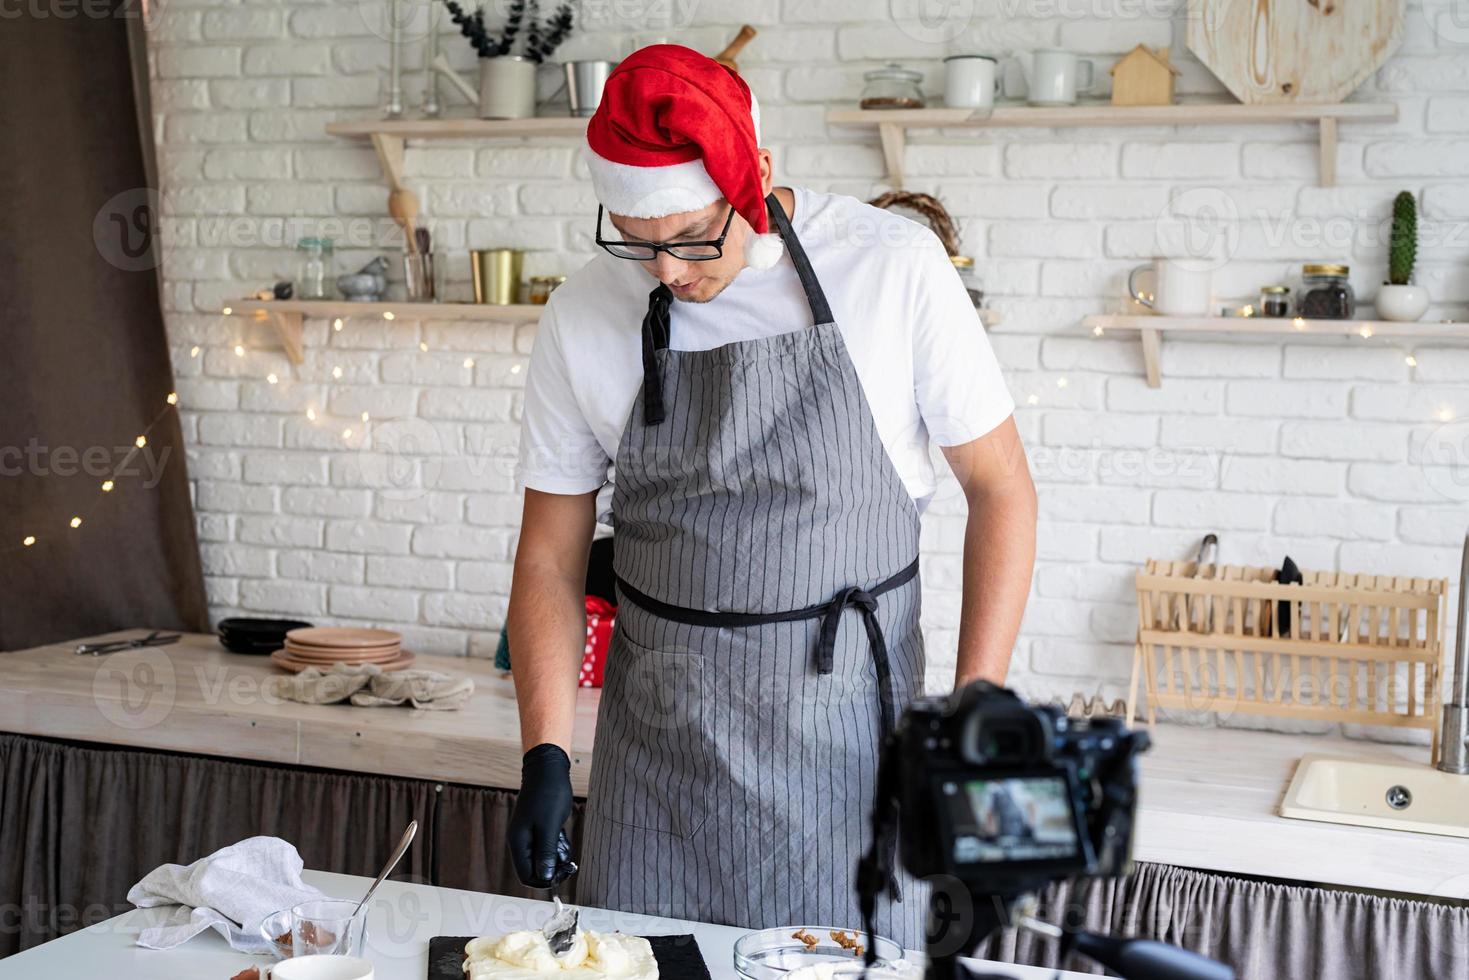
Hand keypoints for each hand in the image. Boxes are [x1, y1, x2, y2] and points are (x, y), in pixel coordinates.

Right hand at [506, 743, 576, 887]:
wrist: (549, 769)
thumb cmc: (548, 794)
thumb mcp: (549, 826)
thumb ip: (546, 853)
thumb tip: (545, 877)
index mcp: (518, 843)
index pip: (526, 876)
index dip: (544, 880)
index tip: (561, 874)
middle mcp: (521, 842)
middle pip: (535, 870)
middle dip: (553, 868)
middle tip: (568, 860)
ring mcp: (530, 836)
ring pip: (544, 860)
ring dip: (557, 856)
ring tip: (563, 839)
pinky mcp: (539, 830)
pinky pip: (549, 848)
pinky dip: (558, 845)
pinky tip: (562, 833)